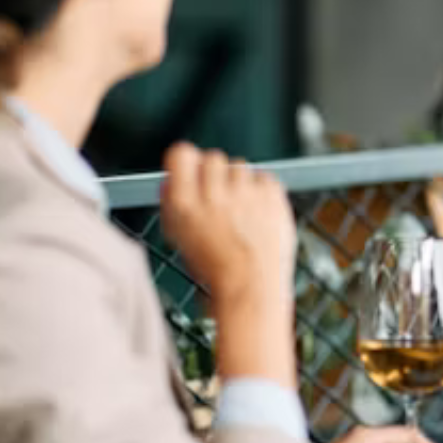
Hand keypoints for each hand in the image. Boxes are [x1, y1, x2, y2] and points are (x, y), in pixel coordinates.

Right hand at [160, 143, 296, 303]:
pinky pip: (264, 177)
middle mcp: (213, 195)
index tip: (191, 168)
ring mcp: (245, 192)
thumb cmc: (217, 270)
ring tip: (242, 212)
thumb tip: (171, 182)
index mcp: (185, 205)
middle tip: (220, 196)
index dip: (186, 160)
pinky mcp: (271, 193)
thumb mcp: (181, 240)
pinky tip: (258, 213)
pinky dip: (262, 190)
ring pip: (239, 166)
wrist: (253, 288)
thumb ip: (173, 206)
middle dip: (215, 174)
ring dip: (239, 183)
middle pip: (212, 157)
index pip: (181, 154)